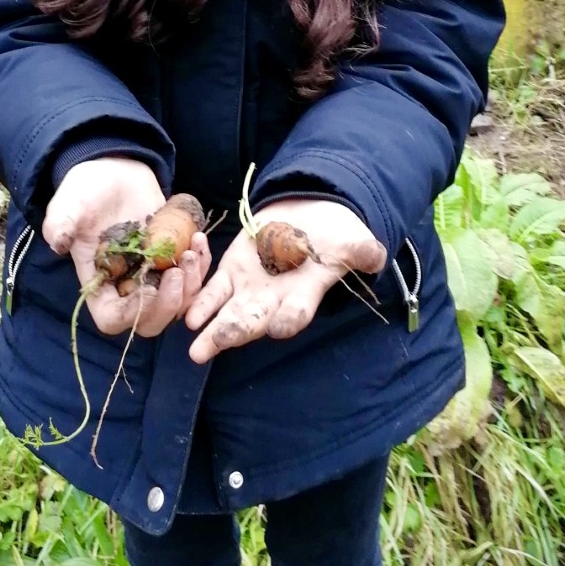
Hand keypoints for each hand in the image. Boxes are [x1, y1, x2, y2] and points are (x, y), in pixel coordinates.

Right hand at [43, 158, 210, 337]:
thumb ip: (60, 223)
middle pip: (150, 321)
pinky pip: (192, 278)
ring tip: (192, 250)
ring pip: (177, 304)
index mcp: (99, 283)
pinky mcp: (172, 259)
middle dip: (169, 305)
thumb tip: (58, 242)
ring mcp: (152, 275)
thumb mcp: (69, 204)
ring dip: (191, 285)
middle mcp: (126, 286)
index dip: (132, 313)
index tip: (148, 287)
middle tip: (177, 271)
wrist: (113, 171)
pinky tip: (199, 239)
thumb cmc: (86, 191)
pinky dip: (201, 266)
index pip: (113, 319)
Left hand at [186, 199, 386, 363]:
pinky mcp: (231, 272)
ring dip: (214, 330)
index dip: (289, 318)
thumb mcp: (351, 237)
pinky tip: (189, 316)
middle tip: (220, 343)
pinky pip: (213, 291)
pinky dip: (201, 303)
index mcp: (304, 294)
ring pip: (230, 315)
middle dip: (238, 331)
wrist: (309, 217)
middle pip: (256, 321)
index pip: (297, 312)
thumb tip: (376, 254)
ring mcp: (250, 289)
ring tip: (197, 348)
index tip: (280, 326)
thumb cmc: (335, 234)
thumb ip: (360, 248)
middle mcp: (275, 300)